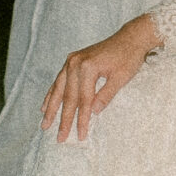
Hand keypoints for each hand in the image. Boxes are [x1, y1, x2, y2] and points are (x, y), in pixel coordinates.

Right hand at [42, 15, 159, 144]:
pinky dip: (52, 93)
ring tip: (45, 124)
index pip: (84, 100)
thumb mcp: (121, 78)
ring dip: (52, 108)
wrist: (130, 38)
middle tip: (60, 137)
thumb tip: (92, 113)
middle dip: (64, 119)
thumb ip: (106, 95)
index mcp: (88, 67)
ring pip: (59, 89)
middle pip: (68, 96)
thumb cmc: (128, 58)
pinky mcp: (72, 60)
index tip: (80, 136)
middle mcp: (75, 63)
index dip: (81, 119)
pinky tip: (45, 105)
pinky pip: (59, 80)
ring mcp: (72, 60)